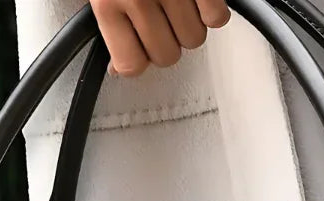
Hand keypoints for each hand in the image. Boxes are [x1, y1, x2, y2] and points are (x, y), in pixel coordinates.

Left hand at [92, 0, 231, 75]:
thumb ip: (107, 28)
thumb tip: (116, 70)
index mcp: (107, 0)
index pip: (131, 66)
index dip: (136, 58)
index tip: (136, 46)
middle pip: (167, 57)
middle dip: (164, 41)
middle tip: (157, 17)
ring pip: (194, 40)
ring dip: (188, 24)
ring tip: (176, 3)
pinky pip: (217, 18)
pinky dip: (211, 10)